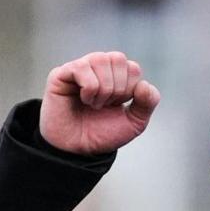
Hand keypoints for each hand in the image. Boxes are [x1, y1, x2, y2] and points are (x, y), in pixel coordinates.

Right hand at [38, 51, 161, 154]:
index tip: (116, 106)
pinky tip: (83, 100)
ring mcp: (80, 68)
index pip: (133, 68)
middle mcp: (98, 67)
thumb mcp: (134, 123)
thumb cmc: (102, 133)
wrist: (79, 151)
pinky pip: (82, 68)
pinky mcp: (61, 73)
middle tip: (105, 105)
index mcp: (116, 75)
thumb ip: (148, 103)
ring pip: (101, 60)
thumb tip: (144, 84)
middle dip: (117, 88)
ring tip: (94, 104)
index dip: (129, 90)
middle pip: (118, 59)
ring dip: (103, 89)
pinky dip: (89, 89)